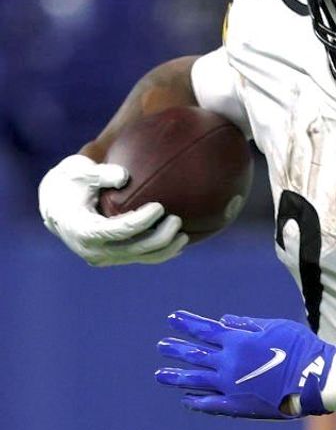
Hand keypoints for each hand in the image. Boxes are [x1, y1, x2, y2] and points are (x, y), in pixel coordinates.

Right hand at [39, 154, 185, 265]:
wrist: (57, 204)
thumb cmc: (71, 183)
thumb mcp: (79, 172)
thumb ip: (100, 173)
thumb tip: (124, 177)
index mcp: (81, 229)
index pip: (117, 231)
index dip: (141, 221)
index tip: (159, 207)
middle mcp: (91, 249)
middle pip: (133, 249)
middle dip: (159, 237)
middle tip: (177, 219)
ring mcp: (103, 256)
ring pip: (139, 257)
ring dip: (165, 248)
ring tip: (184, 234)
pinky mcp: (112, 257)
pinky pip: (139, 258)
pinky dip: (160, 253)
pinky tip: (178, 244)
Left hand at [155, 311, 335, 418]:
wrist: (315, 379)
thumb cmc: (301, 348)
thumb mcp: (276, 327)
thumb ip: (247, 324)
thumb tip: (223, 320)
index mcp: (237, 341)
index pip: (205, 330)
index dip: (187, 323)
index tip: (172, 318)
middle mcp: (228, 363)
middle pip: (195, 355)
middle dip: (176, 349)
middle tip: (162, 347)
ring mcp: (229, 386)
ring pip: (195, 380)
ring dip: (177, 376)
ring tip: (161, 374)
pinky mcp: (236, 405)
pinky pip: (210, 403)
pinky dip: (196, 401)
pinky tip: (186, 400)